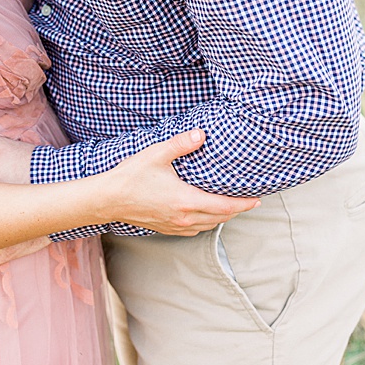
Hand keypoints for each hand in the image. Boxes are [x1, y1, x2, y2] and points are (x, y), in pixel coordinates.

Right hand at [103, 129, 260, 234]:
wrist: (107, 199)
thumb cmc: (130, 177)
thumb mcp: (156, 154)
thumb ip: (181, 144)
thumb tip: (201, 134)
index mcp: (187, 200)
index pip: (226, 206)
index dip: (244, 204)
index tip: (258, 200)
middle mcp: (185, 217)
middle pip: (221, 218)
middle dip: (237, 210)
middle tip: (248, 201)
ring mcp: (175, 225)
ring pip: (209, 226)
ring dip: (222, 217)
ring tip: (229, 207)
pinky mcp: (166, 228)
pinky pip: (195, 229)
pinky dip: (206, 223)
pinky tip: (204, 215)